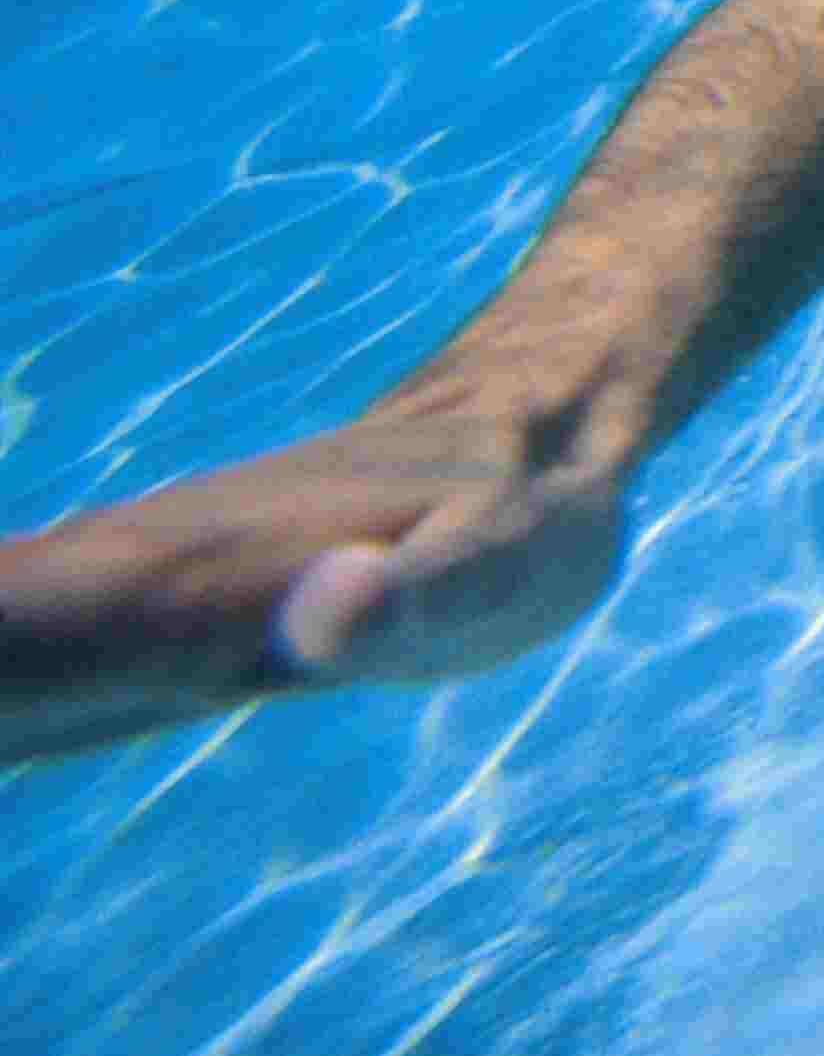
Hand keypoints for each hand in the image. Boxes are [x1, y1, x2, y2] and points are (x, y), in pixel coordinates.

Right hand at [0, 386, 623, 767]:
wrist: (538, 418)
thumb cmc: (527, 509)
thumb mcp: (504, 561)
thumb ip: (413, 597)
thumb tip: (319, 625)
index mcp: (176, 584)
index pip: (6, 637)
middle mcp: (118, 573)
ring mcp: (116, 579)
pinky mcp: (132, 596)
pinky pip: (6, 630)